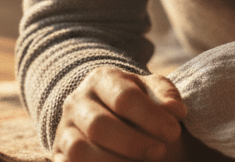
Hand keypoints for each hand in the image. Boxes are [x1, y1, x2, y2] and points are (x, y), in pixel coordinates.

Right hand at [53, 66, 185, 161]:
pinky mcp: (59, 156)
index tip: (173, 132)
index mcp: (101, 79)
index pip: (124, 97)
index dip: (150, 117)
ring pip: (79, 151)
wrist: (114, 118)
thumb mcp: (154, 93)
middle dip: (133, 143)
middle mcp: (76, 102)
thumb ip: (166, 96)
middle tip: (161, 152)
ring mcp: (64, 131)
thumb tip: (174, 110)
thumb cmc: (139, 106)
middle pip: (99, 125)